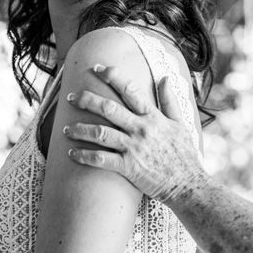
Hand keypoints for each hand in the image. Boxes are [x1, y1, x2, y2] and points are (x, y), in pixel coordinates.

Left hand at [63, 65, 204, 204]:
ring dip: (80, 129)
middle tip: (72, 97)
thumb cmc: (184, 153)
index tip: (99, 69)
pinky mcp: (128, 167)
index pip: (131, 90)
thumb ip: (169, 100)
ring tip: (65, 128)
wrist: (187, 183)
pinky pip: (101, 160)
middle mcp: (141, 129)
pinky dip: (84, 156)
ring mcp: (134, 148)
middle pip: (109, 109)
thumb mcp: (180, 122)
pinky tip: (72, 153)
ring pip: (100, 134)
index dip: (113, 77)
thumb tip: (164, 78)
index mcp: (153, 117)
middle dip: (87, 100)